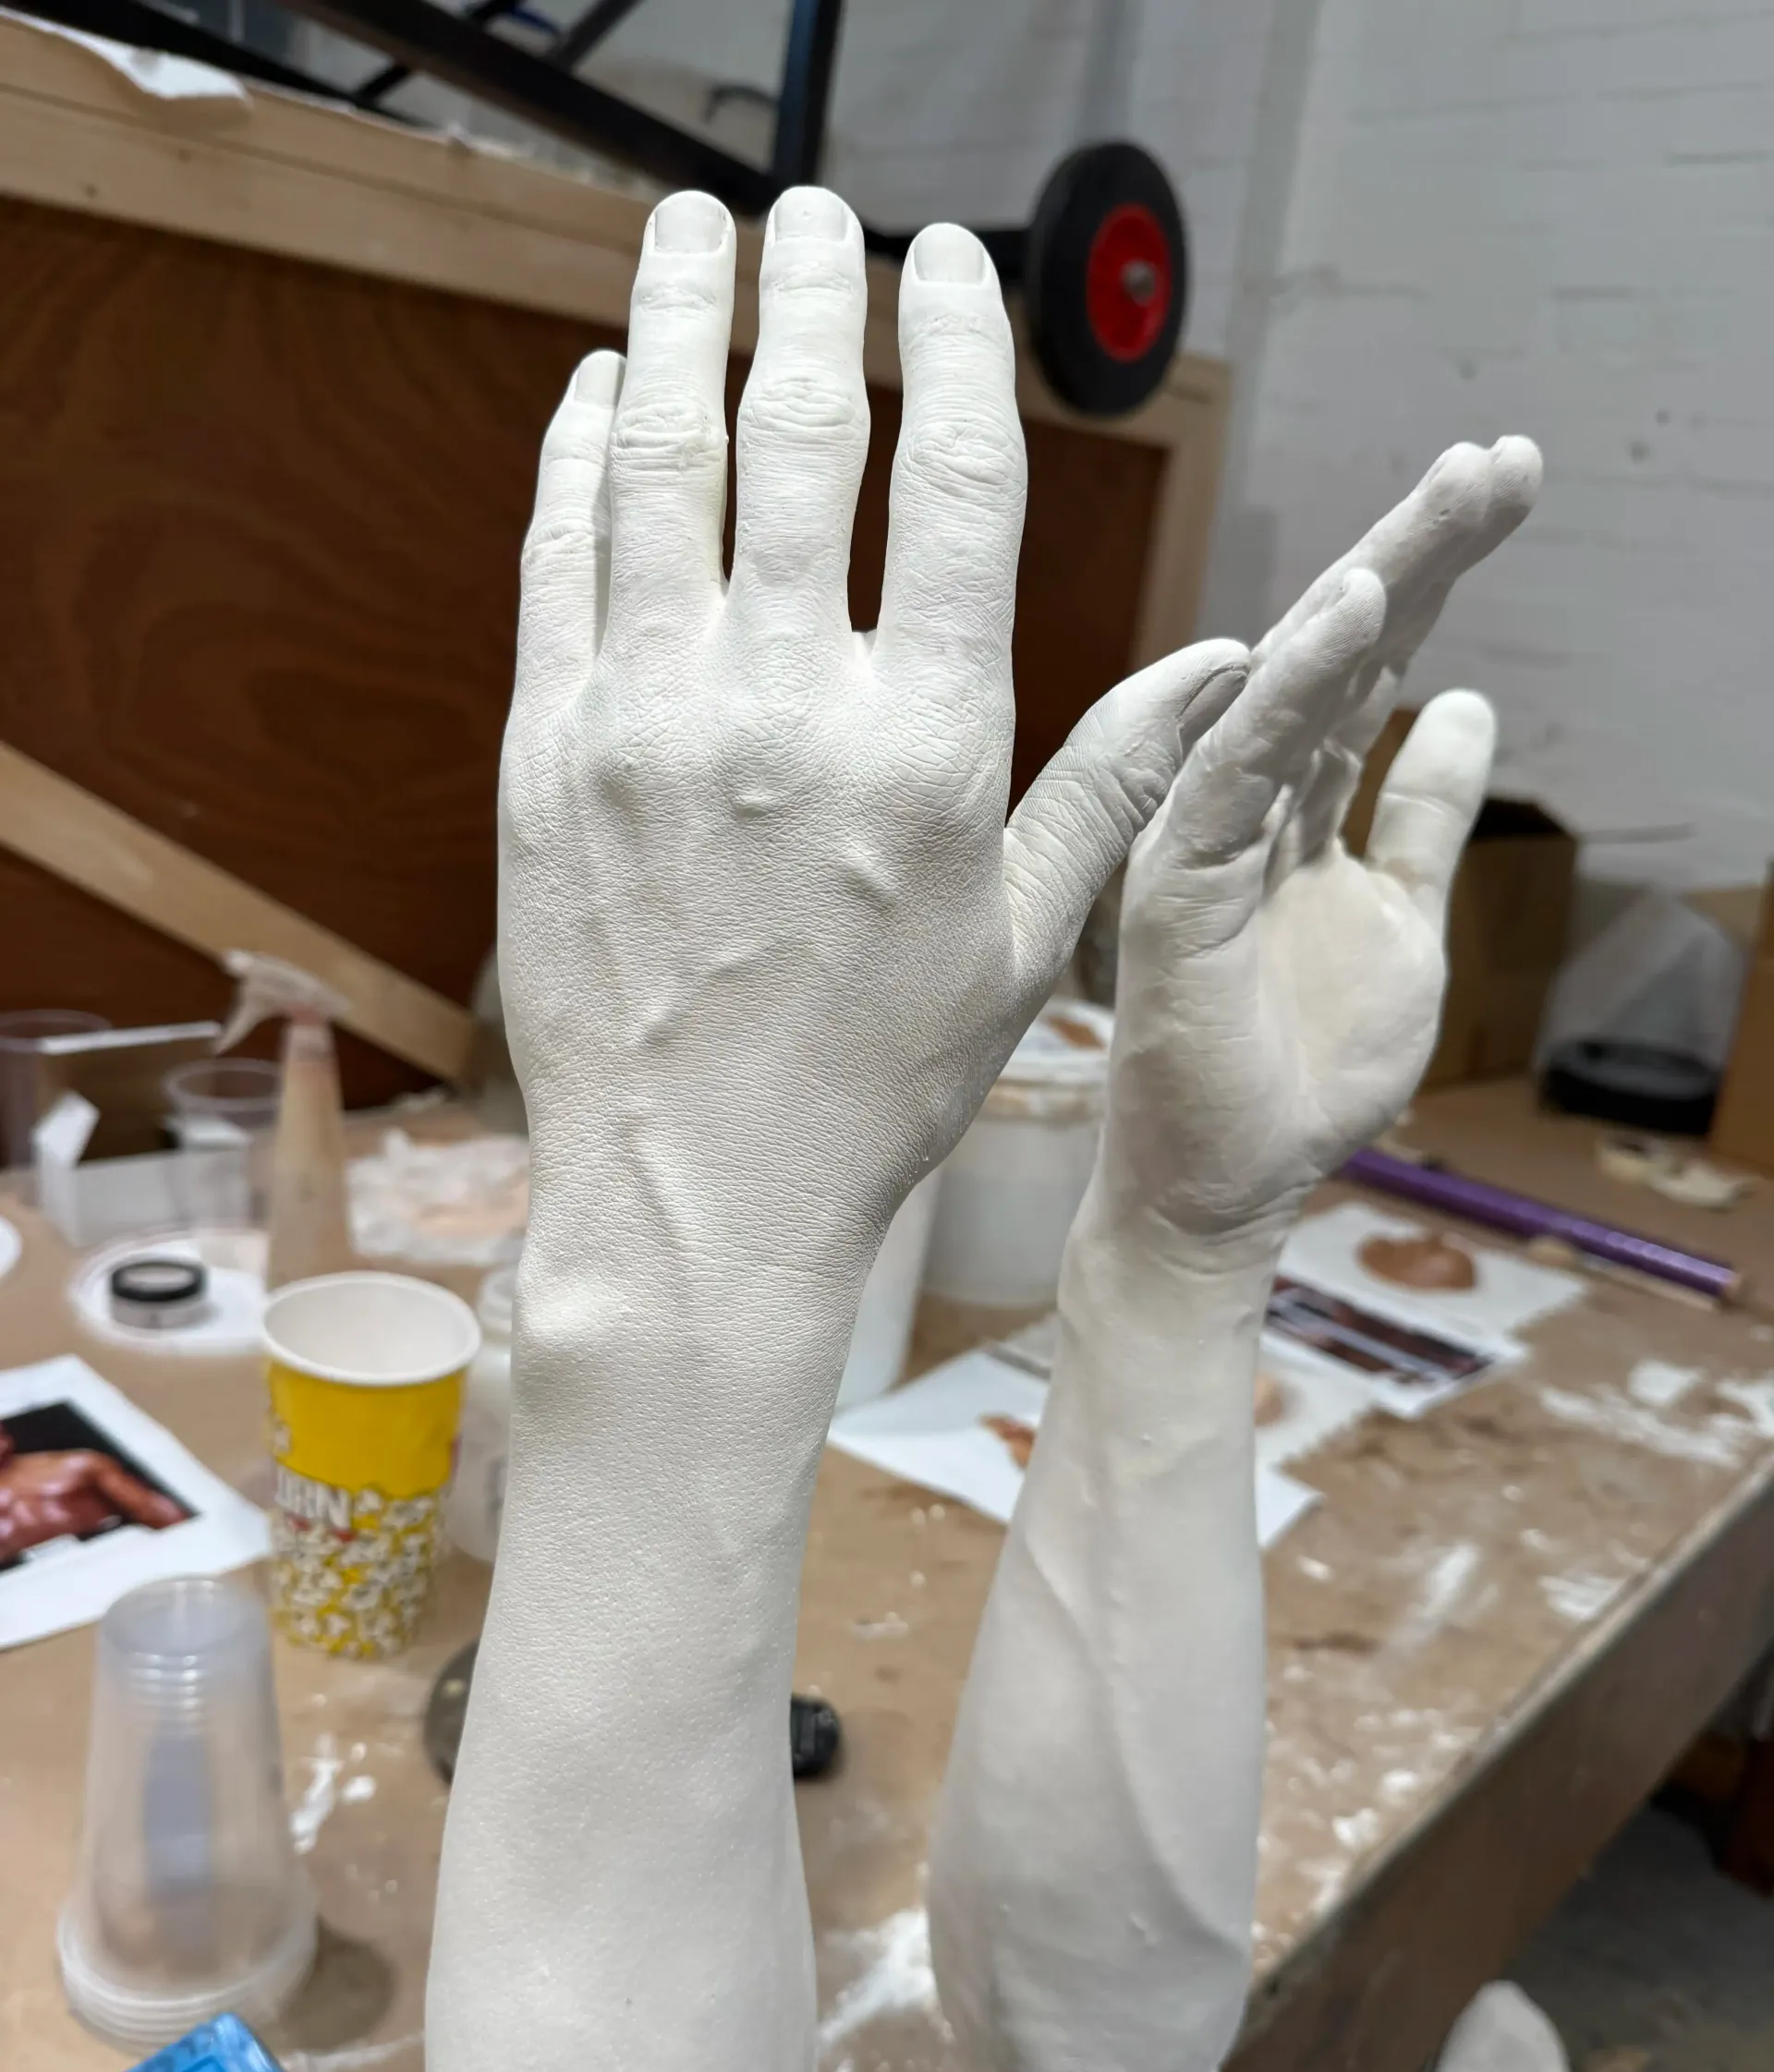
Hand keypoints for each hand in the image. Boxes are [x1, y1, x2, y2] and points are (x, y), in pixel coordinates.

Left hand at [498, 184, 1245, 1284]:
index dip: (954, 341)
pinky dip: (573, 454)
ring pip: (657, 461)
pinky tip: (593, 390)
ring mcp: (646, 717)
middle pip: (797, 431)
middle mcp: (782, 702)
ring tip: (689, 233)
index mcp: (927, 741)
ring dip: (672, 323)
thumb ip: (1114, 776)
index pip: (947, 476)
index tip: (950, 262)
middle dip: (809, 291)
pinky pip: (554, 556)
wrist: (695, 1191)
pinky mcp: (543, 750)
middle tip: (812, 209)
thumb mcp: (1025, 939)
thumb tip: (1228, 661)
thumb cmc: (876, 1081)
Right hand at [1100, 439, 1540, 1248]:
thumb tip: (1465, 702)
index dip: (1438, 577)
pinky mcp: (1179, 881)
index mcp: (1295, 806)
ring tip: (1457, 491)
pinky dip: (1292, 687)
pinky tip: (1355, 607)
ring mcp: (1206, 833)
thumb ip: (1419, 818)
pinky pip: (1238, 769)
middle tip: (1502, 456)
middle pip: (1341, 650)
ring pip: (1294, 683)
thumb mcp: (1402, 925)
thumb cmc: (1299, 1070)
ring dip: (1378, 580)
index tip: (1507, 485)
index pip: (1371, 667)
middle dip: (1424, 548)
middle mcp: (1247, 799)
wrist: (1226, 1185)